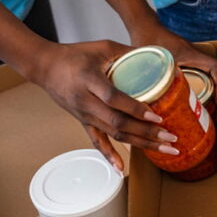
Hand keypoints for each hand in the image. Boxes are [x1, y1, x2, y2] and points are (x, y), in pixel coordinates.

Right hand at [29, 40, 177, 170]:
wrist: (46, 67)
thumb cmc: (75, 54)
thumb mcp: (103, 47)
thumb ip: (129, 53)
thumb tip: (160, 58)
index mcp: (90, 80)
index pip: (114, 99)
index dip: (135, 109)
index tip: (157, 117)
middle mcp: (86, 101)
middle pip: (118, 123)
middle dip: (147, 133)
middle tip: (171, 138)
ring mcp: (84, 115)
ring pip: (113, 134)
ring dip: (140, 144)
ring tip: (164, 149)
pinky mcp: (84, 122)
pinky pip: (97, 142)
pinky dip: (109, 156)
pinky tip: (120, 169)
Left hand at [128, 20, 216, 94]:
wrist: (143, 23)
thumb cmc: (146, 37)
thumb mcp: (150, 61)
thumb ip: (151, 78)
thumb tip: (150, 98)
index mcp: (189, 54)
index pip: (215, 66)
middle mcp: (193, 54)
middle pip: (215, 71)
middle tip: (213, 105)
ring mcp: (189, 55)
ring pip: (207, 71)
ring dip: (210, 85)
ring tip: (206, 102)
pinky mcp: (183, 56)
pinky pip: (198, 69)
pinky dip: (200, 81)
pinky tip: (191, 93)